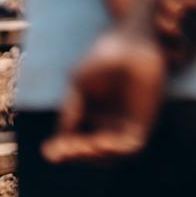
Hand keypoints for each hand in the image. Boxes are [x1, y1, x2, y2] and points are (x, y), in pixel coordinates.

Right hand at [43, 26, 166, 161]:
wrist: (133, 40)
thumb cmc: (103, 58)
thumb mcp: (80, 82)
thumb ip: (73, 108)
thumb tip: (62, 136)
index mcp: (86, 118)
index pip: (72, 146)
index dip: (61, 152)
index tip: (50, 151)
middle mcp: (105, 125)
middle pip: (90, 155)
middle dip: (78, 156)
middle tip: (69, 149)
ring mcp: (125, 124)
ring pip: (110, 156)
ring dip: (97, 156)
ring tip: (88, 145)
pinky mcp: (145, 120)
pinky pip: (132, 146)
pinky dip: (117, 150)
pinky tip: (104, 142)